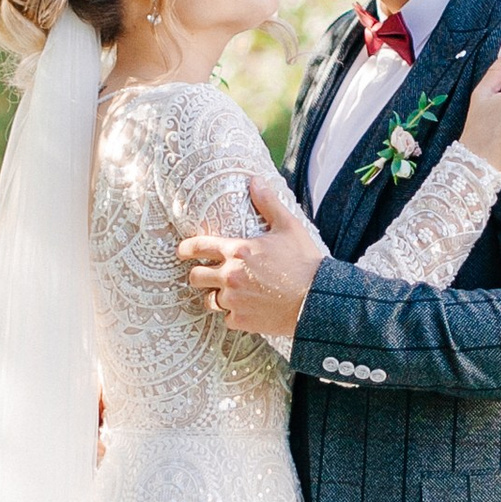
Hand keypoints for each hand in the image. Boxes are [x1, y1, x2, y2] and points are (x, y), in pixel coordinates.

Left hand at [179, 175, 326, 337]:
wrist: (318, 300)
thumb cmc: (305, 262)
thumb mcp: (288, 227)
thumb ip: (268, 204)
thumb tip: (255, 180)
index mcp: (238, 250)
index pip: (199, 246)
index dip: (186, 249)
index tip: (182, 251)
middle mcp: (230, 276)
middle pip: (195, 277)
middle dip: (199, 274)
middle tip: (207, 275)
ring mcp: (234, 300)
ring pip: (209, 300)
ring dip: (216, 296)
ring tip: (229, 293)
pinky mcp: (241, 320)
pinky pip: (226, 318)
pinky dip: (234, 314)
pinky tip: (247, 309)